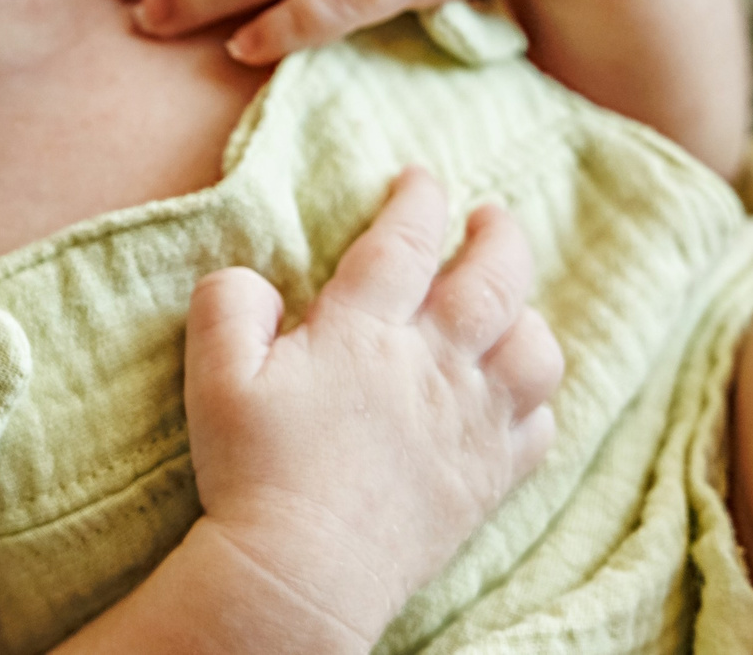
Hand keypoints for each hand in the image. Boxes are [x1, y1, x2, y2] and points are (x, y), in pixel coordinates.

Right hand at [183, 168, 561, 644]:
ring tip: (510, 306)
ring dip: (528, 315)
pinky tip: (515, 395)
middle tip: (491, 216)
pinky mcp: (485, 481)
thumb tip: (252, 276)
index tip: (420, 179)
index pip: (406, 241)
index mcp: (364, 331)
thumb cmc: (252, 471)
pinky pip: (538, 428)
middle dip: (499, 236)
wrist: (301, 574)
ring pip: (534, 351)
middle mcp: (431, 367)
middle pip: (494, 280)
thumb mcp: (214, 375)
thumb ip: (229, 304)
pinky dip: (536, 401)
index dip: (418, 200)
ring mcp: (468, 425)